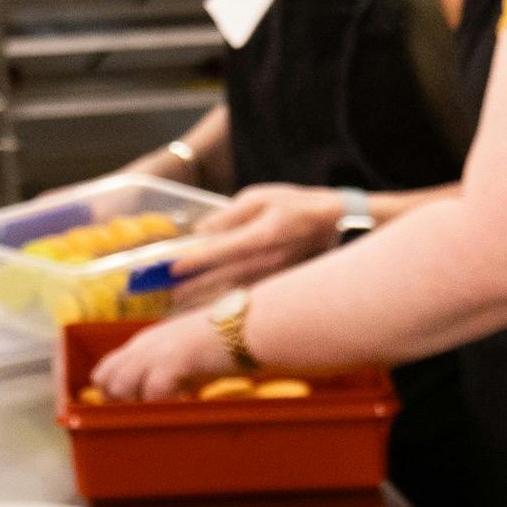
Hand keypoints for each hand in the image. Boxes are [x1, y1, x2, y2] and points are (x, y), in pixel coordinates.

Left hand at [90, 306, 231, 400]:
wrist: (249, 325)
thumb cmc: (227, 343)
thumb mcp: (190, 355)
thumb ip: (174, 373)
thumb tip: (173, 398)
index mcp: (145, 342)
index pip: (106, 371)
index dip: (115, 393)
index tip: (135, 408)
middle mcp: (144, 345)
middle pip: (105, 380)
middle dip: (120, 402)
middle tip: (149, 412)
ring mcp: (156, 352)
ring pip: (120, 387)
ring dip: (137, 404)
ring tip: (164, 409)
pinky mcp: (173, 361)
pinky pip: (152, 393)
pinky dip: (162, 407)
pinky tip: (180, 407)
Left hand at [169, 184, 343, 299]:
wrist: (336, 223)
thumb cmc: (295, 205)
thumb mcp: (260, 197)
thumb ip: (228, 215)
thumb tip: (201, 230)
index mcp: (261, 236)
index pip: (220, 251)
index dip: (195, 260)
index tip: (173, 267)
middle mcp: (267, 261)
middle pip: (223, 278)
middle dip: (195, 287)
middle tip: (170, 294)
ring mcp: (275, 276)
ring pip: (235, 293)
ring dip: (207, 300)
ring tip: (183, 305)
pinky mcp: (280, 284)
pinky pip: (249, 297)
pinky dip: (226, 304)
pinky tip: (210, 310)